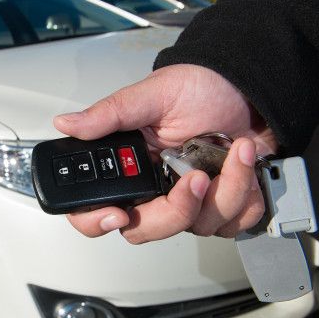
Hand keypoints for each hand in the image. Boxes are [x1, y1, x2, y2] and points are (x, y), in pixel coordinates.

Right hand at [53, 64, 277, 242]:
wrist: (251, 87)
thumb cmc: (202, 87)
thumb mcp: (153, 94)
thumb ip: (109, 114)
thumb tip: (67, 124)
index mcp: (129, 166)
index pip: (94, 210)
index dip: (97, 221)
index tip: (118, 214)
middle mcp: (154, 189)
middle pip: (146, 230)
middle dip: (176, 211)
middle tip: (195, 177)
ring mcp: (189, 201)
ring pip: (196, 228)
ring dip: (225, 190)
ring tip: (235, 151)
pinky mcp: (222, 205)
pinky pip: (233, 225)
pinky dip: (247, 197)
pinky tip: (245, 163)